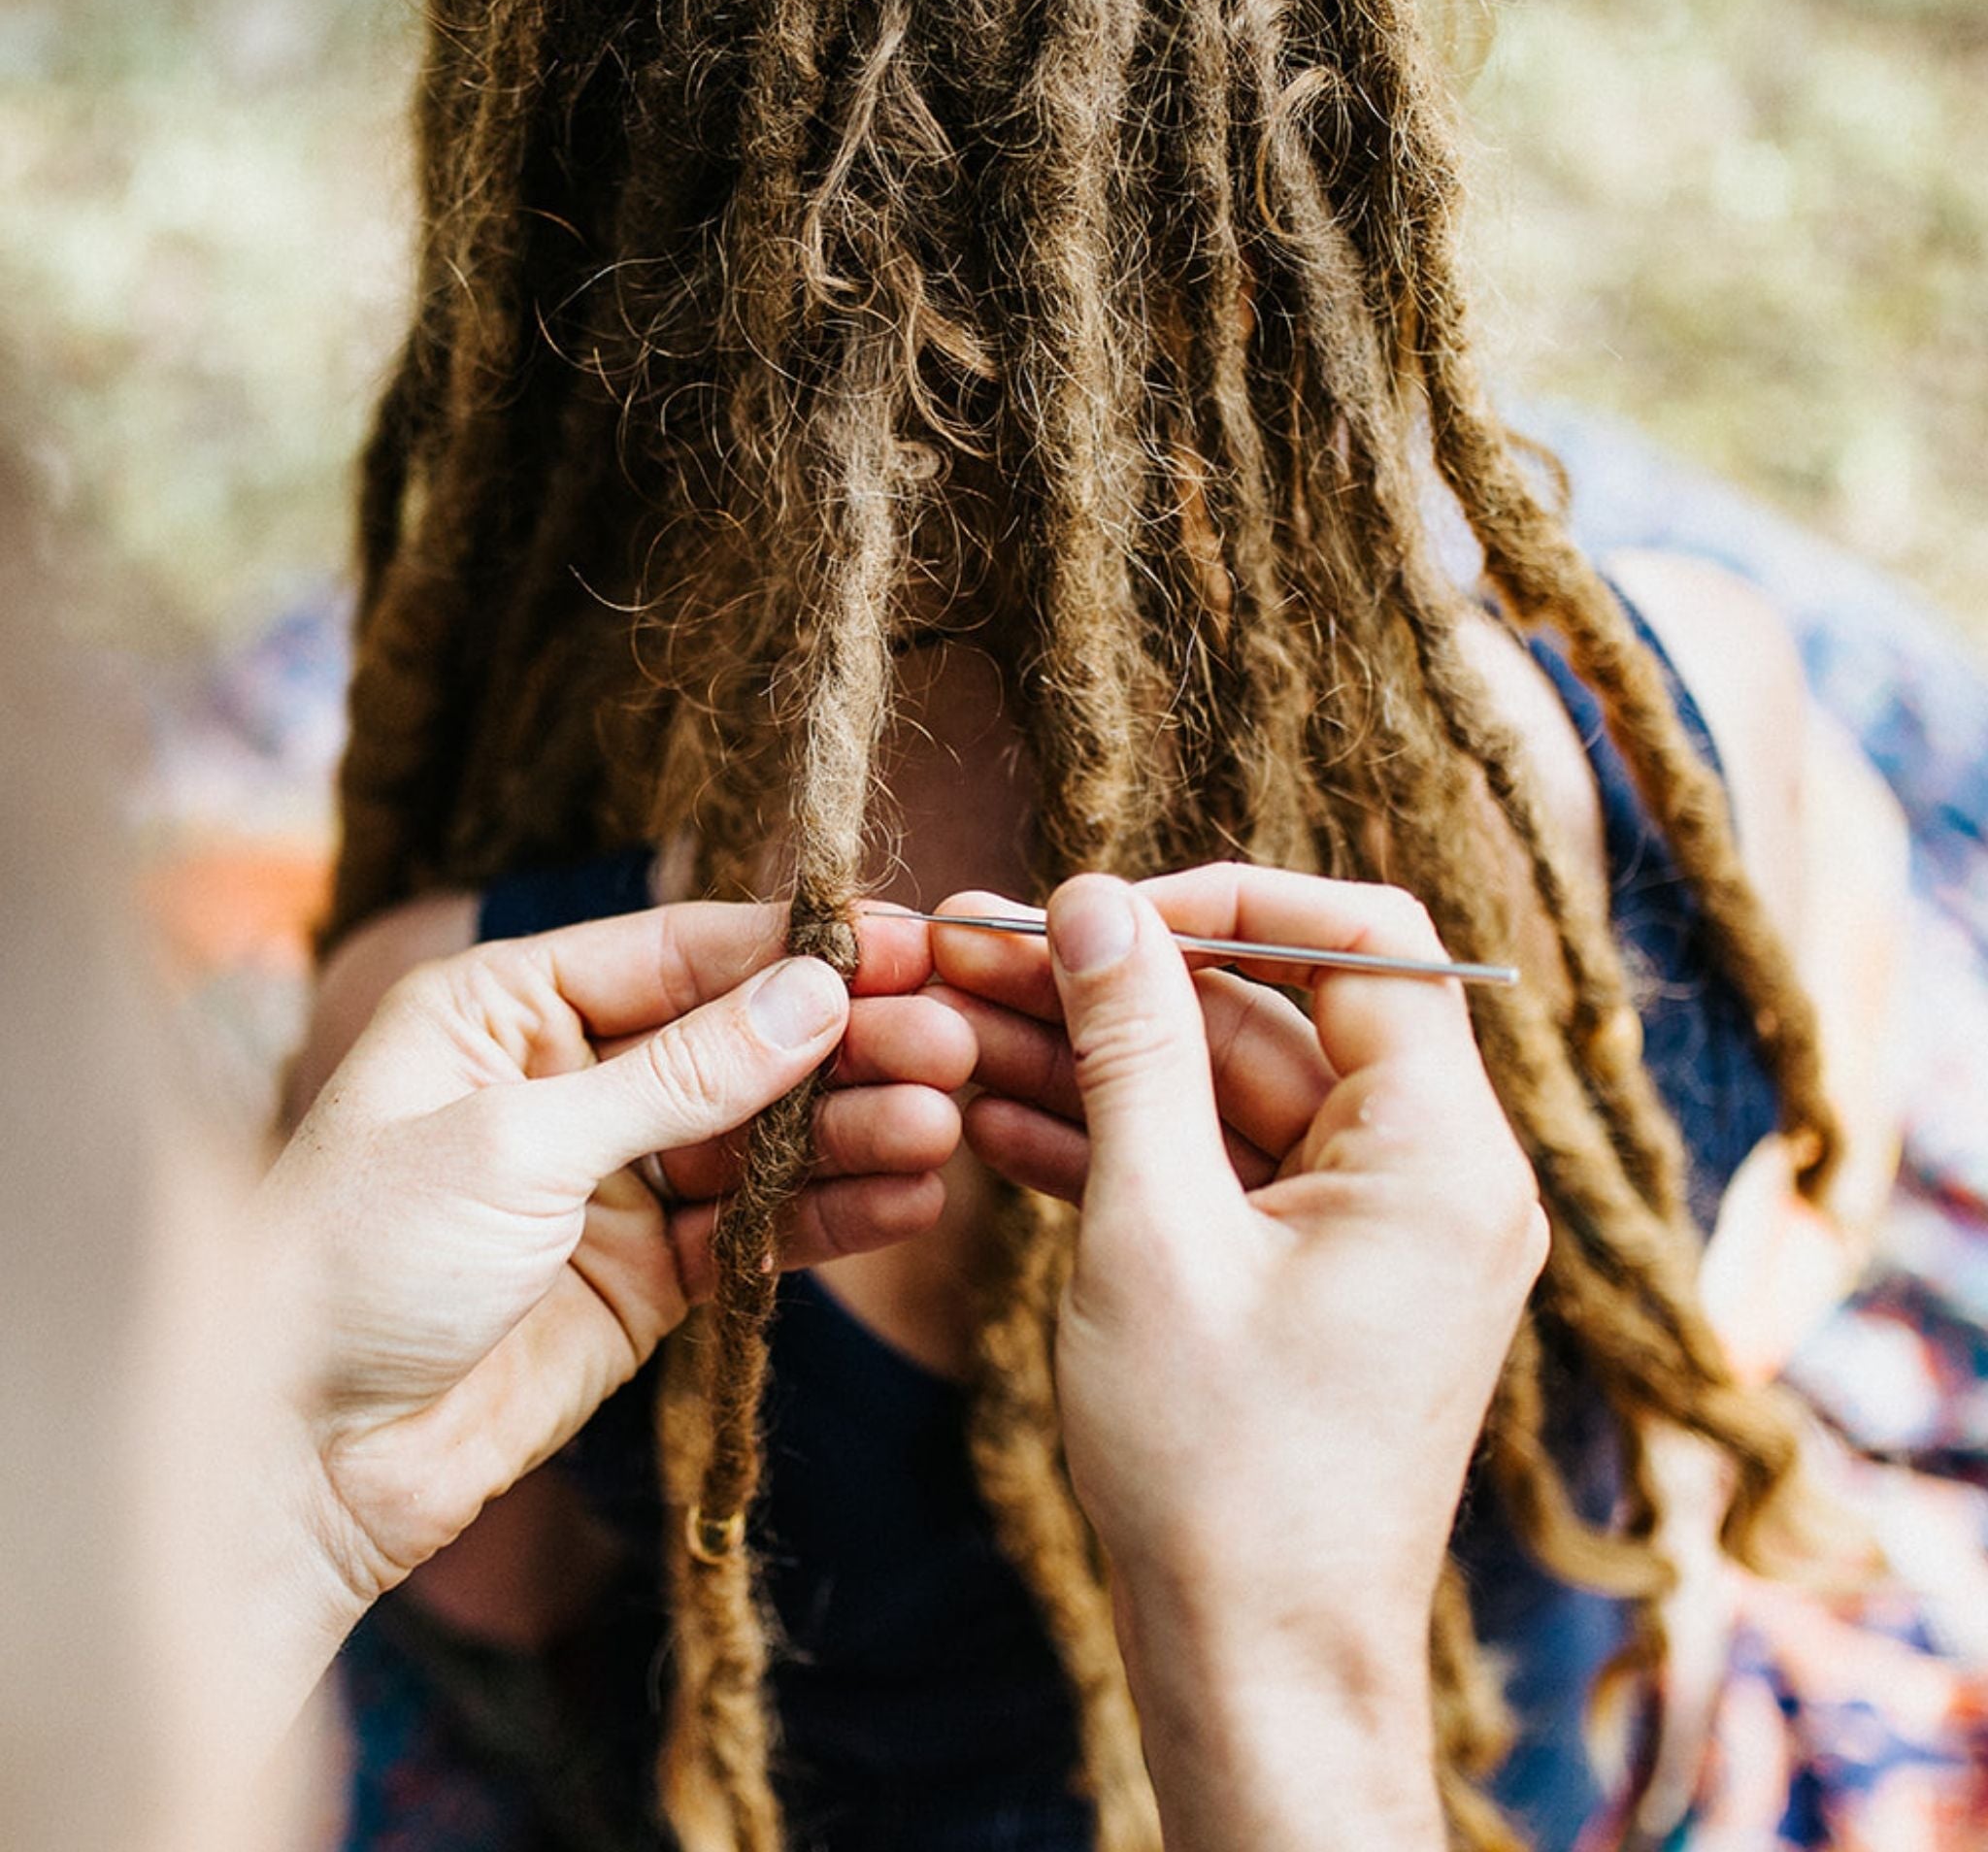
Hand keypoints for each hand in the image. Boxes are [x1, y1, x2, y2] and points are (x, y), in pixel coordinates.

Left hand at [259, 901, 968, 1631]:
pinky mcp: (648, 1274)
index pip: (679, 952)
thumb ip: (680, 1073)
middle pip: (736, 1042)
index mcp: (508, 1006)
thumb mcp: (521, 1142)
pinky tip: (908, 1196)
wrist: (297, 1463)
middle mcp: (567, 1077)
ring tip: (944, 1122)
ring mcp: (613, 1179)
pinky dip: (831, 1215)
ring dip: (852, 1129)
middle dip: (842, 1043)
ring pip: (761, 1135)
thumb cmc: (360, 1261)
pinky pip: (758, 1228)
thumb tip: (814, 992)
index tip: (904, 944)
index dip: (793, 950)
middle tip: (946, 1039)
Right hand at [930, 865, 1546, 1850]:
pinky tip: (999, 1116)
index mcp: (1440, 1151)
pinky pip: (1220, 1172)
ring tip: (958, 1022)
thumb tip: (1094, 903)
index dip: (1224, 902)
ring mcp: (1369, 1230)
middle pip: (1270, 1016)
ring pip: (1226, 1095)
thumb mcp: (1152, 1229)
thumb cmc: (1220, 1470)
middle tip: (979, 953)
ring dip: (1098, 1062)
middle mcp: (1430, 1176)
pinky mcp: (1312, 1277)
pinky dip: (1123, 1144)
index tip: (1099, 913)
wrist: (1255, 1670)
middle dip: (1118, 985)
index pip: (1359, 941)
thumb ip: (1130, 1046)